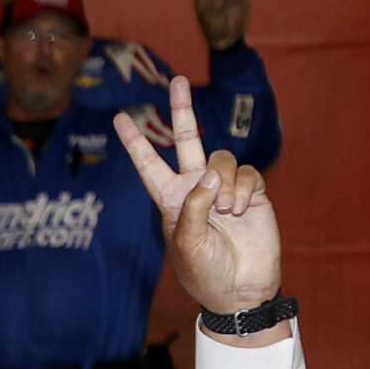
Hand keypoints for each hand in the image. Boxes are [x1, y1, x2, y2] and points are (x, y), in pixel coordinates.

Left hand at [117, 75, 278, 317]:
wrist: (240, 288)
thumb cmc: (205, 271)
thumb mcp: (187, 242)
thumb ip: (193, 207)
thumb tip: (209, 176)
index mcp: (169, 199)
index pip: (148, 164)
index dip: (135, 142)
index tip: (118, 118)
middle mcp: (195, 187)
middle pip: (187, 140)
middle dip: (182, 111)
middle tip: (178, 80)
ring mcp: (224, 187)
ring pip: (221, 157)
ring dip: (223, 182)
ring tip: (226, 211)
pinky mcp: (251, 191)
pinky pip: (246, 172)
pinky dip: (243, 189)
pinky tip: (240, 210)